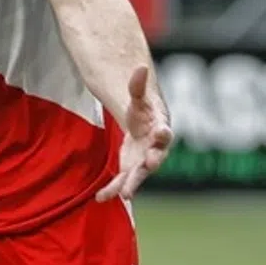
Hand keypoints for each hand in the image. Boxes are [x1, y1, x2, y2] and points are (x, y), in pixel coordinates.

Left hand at [96, 67, 173, 201]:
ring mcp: (143, 164)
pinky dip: (112, 191)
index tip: (163, 132)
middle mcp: (155, 151)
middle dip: (153, 162)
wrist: (143, 130)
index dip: (164, 133)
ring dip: (132, 184)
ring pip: (138, 176)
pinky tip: (100, 198)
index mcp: (160, 131)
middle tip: (150, 165)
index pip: (165, 133)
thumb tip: (139, 66)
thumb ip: (137, 85)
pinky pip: (122, 183)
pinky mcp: (130, 172)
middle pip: (156, 158)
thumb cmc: (144, 113)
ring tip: (125, 195)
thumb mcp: (138, 98)